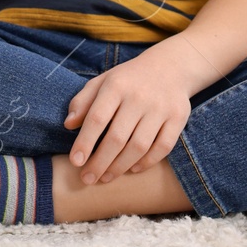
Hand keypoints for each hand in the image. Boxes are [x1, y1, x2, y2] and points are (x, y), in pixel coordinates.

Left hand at [63, 42, 194, 184]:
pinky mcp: (178, 117)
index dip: (85, 142)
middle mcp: (139, 97)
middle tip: (87, 179)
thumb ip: (83, 101)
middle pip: (117, 137)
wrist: (170, 66)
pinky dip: (147, 162)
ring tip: (105, 178)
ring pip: (139, 146)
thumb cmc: (128, 79)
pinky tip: (132, 169)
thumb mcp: (103, 82)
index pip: (97, 118)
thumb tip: (68, 125)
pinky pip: (163, 147)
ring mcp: (161, 108)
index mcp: (116, 86)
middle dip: (100, 162)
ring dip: (120, 167)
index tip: (75, 162)